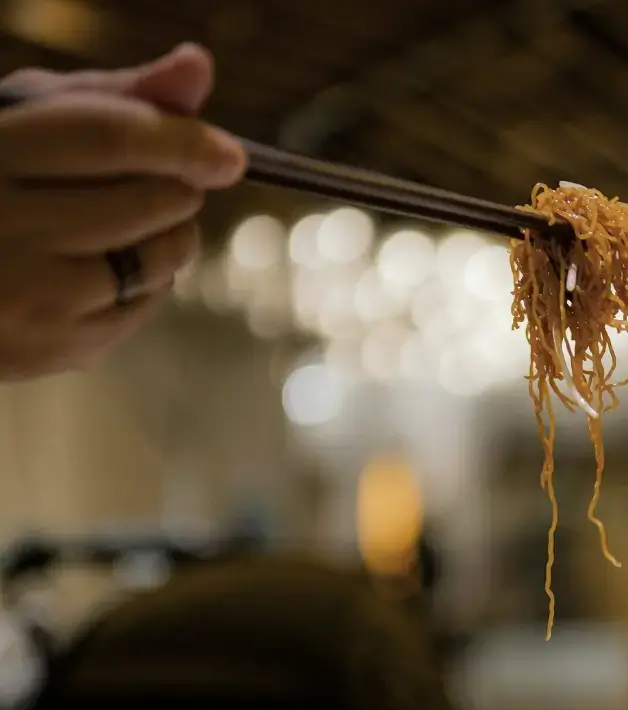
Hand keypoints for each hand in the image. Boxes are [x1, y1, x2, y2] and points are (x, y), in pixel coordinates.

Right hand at [0, 43, 244, 379]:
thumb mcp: (28, 124)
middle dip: (181, 188)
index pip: (108, 138)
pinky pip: (144, 306)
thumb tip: (198, 68)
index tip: (230, 153)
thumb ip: (109, 98)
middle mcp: (3, 228)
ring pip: (157, 261)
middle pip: (146, 202)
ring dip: (174, 235)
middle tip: (174, 181)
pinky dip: (150, 280)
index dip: (181, 140)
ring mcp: (31, 296)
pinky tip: (108, 265)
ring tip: (135, 220)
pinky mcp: (58, 347)